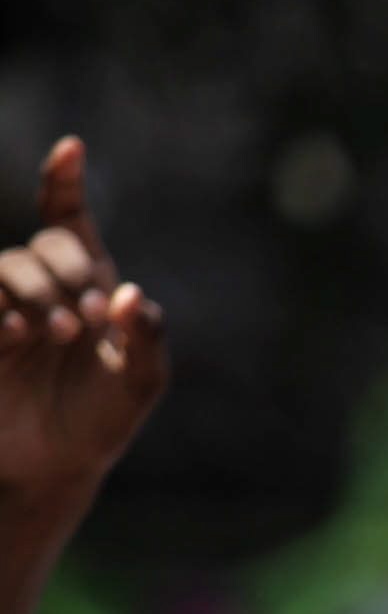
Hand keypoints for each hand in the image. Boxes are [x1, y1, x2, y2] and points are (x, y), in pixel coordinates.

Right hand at [0, 139, 168, 499]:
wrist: (57, 465)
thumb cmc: (104, 418)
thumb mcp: (140, 385)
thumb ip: (148, 340)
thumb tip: (135, 297)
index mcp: (89, 285)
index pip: (68, 220)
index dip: (64, 181)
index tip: (71, 149)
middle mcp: (43, 287)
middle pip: (44, 246)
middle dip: (69, 272)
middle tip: (89, 318)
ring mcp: (6, 308)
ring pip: (6, 266)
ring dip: (36, 290)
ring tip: (58, 331)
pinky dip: (2, 311)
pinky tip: (21, 333)